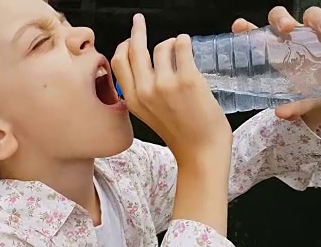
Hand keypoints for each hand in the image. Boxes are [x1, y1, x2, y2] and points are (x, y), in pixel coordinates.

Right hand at [111, 14, 232, 164]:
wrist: (202, 151)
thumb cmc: (181, 134)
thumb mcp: (150, 115)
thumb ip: (143, 93)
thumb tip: (143, 65)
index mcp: (133, 100)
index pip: (119, 62)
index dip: (124, 47)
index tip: (130, 39)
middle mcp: (145, 90)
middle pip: (134, 49)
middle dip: (137, 30)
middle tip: (139, 21)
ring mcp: (166, 84)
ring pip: (162, 46)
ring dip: (172, 44)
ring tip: (180, 53)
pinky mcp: (188, 78)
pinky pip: (182, 45)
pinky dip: (185, 42)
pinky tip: (188, 46)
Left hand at [231, 6, 320, 128]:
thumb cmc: (309, 95)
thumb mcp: (301, 104)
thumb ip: (293, 109)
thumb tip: (281, 113)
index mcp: (278, 53)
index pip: (259, 36)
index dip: (248, 29)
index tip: (239, 26)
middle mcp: (295, 39)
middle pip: (283, 20)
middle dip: (283, 20)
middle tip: (288, 28)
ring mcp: (316, 34)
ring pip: (312, 17)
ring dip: (317, 19)